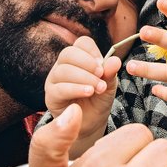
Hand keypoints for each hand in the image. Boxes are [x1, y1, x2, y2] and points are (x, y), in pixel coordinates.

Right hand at [44, 36, 119, 152]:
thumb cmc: (99, 100)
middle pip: (68, 53)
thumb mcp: (108, 85)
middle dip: (87, 63)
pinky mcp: (50, 96)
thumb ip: (110, 72)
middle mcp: (62, 66)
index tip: (103, 65)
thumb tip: (115, 60)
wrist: (91, 123)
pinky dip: (76, 89)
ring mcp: (54, 80)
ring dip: (84, 77)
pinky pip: (59, 88)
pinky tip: (88, 92)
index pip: (81, 43)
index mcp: (78, 58)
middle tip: (101, 75)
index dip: (93, 52)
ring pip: (63, 70)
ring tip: (98, 88)